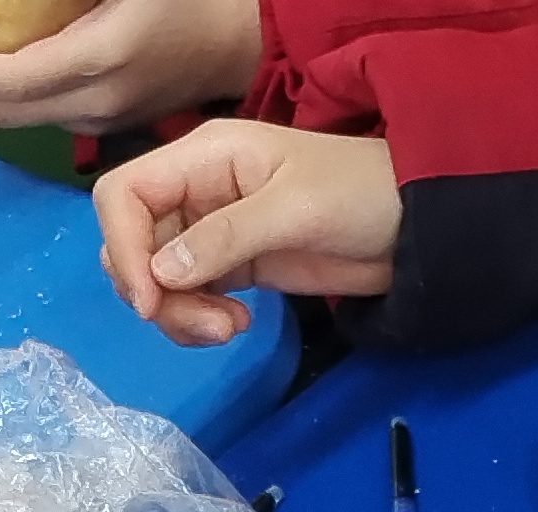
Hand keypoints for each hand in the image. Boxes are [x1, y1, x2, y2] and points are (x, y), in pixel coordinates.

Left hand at [0, 0, 263, 134]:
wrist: (236, 41)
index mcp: (98, 61)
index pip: (7, 81)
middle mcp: (94, 103)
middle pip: (1, 112)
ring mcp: (100, 121)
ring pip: (19, 117)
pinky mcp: (107, 125)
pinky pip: (43, 115)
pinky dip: (14, 91)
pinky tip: (16, 56)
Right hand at [92, 120, 396, 346]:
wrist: (415, 227)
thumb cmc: (360, 195)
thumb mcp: (296, 208)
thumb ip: (227, 236)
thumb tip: (161, 273)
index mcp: (203, 157)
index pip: (123, 194)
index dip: (121, 245)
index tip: (151, 298)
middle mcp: (196, 190)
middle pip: (132, 243)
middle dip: (154, 292)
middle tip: (208, 324)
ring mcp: (211, 231)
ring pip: (155, 278)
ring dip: (178, 314)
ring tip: (230, 329)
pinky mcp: (231, 266)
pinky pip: (186, 297)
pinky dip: (197, 319)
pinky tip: (238, 324)